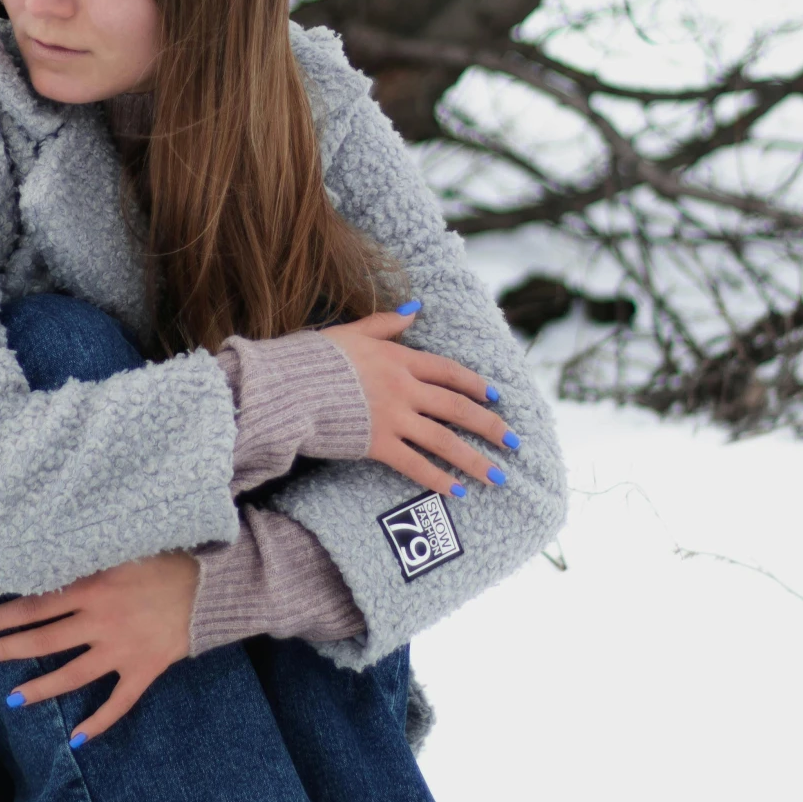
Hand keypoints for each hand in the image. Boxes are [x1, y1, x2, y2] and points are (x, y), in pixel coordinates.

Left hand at [0, 550, 198, 743]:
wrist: (211, 587)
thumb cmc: (166, 562)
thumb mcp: (122, 553)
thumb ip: (88, 564)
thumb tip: (51, 568)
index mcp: (93, 589)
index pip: (37, 604)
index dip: (6, 614)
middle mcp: (101, 623)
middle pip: (46, 639)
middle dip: (11, 648)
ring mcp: (121, 651)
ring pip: (72, 675)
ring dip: (41, 688)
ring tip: (14, 699)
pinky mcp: (143, 671)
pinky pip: (118, 703)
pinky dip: (98, 722)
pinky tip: (77, 739)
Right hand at [320, 305, 514, 498]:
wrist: (289, 385)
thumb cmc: (315, 357)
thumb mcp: (352, 331)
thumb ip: (385, 323)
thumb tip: (414, 309)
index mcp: (399, 359)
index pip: (449, 372)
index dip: (476, 385)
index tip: (497, 397)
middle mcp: (404, 388)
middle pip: (457, 408)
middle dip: (490, 427)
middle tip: (514, 443)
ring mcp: (393, 418)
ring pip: (445, 441)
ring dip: (474, 460)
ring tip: (497, 477)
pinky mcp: (377, 445)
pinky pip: (415, 465)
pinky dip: (437, 479)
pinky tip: (456, 492)